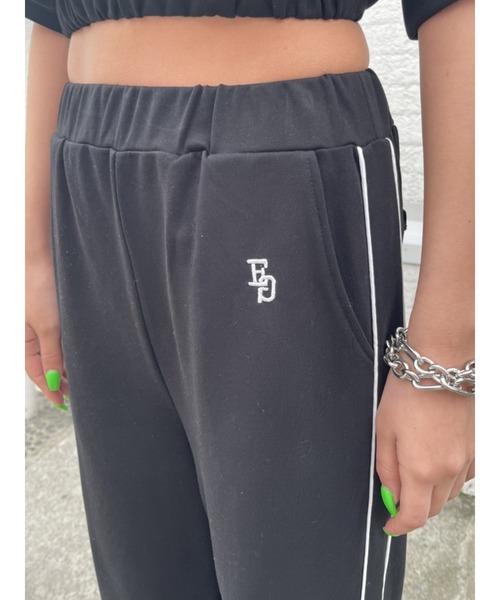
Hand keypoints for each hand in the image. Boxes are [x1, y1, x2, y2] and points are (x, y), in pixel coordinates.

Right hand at [25, 257, 69, 407]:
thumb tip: (54, 383)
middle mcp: (29, 335)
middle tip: (76, 394)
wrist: (39, 256)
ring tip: (80, 378)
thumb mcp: (48, 327)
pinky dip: (66, 349)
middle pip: (44, 364)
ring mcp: (40, 324)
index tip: (63, 403)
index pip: (36, 373)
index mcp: (22, 341)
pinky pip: (57, 338)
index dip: (49, 390)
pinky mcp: (51, 314)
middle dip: (58, 380)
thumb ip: (52, 356)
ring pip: (52, 352)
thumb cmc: (37, 287)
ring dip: (64, 365)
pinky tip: (77, 354)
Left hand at [375, 368, 474, 535]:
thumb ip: (387, 467)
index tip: (390, 525)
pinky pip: (465, 477)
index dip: (399, 525)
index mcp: (422, 469)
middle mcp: (449, 470)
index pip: (414, 515)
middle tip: (397, 496)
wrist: (443, 363)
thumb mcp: (384, 429)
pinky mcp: (477, 448)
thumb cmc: (408, 392)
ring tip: (414, 476)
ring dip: (432, 494)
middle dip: (414, 509)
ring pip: (450, 494)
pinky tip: (437, 464)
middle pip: (434, 508)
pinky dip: (450, 479)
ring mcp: (467, 459)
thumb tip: (390, 494)